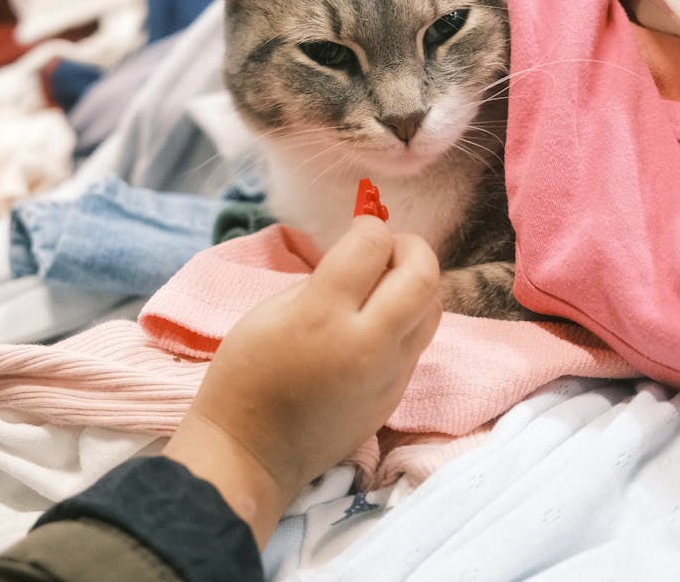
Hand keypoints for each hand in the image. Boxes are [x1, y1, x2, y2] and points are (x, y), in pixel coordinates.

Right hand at [162, 216, 440, 545]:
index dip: (369, 226)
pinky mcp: (396, 395)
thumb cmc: (246, 375)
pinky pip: (418, 342)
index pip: (372, 245)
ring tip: (385, 285)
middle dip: (411, 247)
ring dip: (415, 284)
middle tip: (387, 248)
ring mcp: (388, 373)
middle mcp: (366, 343)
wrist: (252, 453)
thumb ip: (324, 281)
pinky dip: (406, 318)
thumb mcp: (272, 311)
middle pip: (423, 275)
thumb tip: (362, 259)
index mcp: (322, 314)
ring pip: (433, 308)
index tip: (358, 230)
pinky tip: (377, 322)